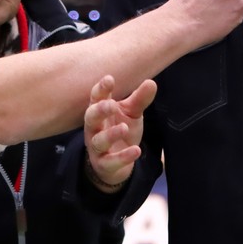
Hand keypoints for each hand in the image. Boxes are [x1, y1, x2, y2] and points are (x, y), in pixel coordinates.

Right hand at [84, 75, 155, 191]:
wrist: (117, 164)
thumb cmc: (121, 130)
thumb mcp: (131, 114)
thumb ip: (139, 99)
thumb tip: (152, 82)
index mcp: (99, 111)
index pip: (96, 97)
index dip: (101, 89)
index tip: (109, 79)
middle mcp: (94, 127)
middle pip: (91, 117)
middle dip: (100, 110)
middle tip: (112, 105)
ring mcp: (97, 147)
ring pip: (99, 140)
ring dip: (110, 134)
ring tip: (124, 128)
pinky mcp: (103, 164)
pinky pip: (110, 162)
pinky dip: (123, 157)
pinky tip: (136, 150)